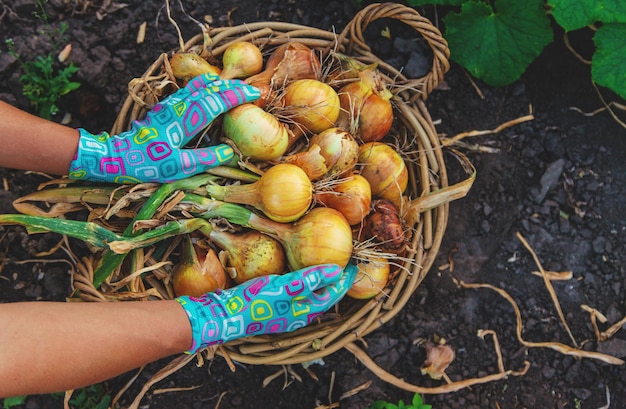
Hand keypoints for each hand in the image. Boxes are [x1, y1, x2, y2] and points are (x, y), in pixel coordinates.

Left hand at [69, 74, 259, 183]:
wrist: (118, 155)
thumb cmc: (150, 164)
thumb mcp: (181, 167)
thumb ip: (207, 159)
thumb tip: (230, 151)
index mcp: (186, 119)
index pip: (216, 101)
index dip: (236, 96)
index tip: (254, 95)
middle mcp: (179, 106)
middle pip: (210, 88)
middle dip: (232, 87)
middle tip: (251, 91)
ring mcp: (171, 103)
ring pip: (199, 85)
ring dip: (219, 85)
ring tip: (235, 88)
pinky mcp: (166, 106)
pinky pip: (190, 90)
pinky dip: (206, 87)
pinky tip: (210, 92)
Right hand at [176, 263, 357, 352]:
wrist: (225, 316)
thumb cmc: (254, 301)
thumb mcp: (283, 287)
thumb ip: (309, 279)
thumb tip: (336, 271)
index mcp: (304, 312)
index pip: (333, 294)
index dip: (345, 280)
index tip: (355, 265)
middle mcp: (299, 315)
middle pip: (325, 297)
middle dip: (336, 282)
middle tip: (344, 264)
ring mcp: (287, 313)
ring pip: (312, 297)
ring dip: (321, 283)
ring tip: (327, 268)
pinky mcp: (276, 309)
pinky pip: (299, 297)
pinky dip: (306, 285)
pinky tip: (300, 276)